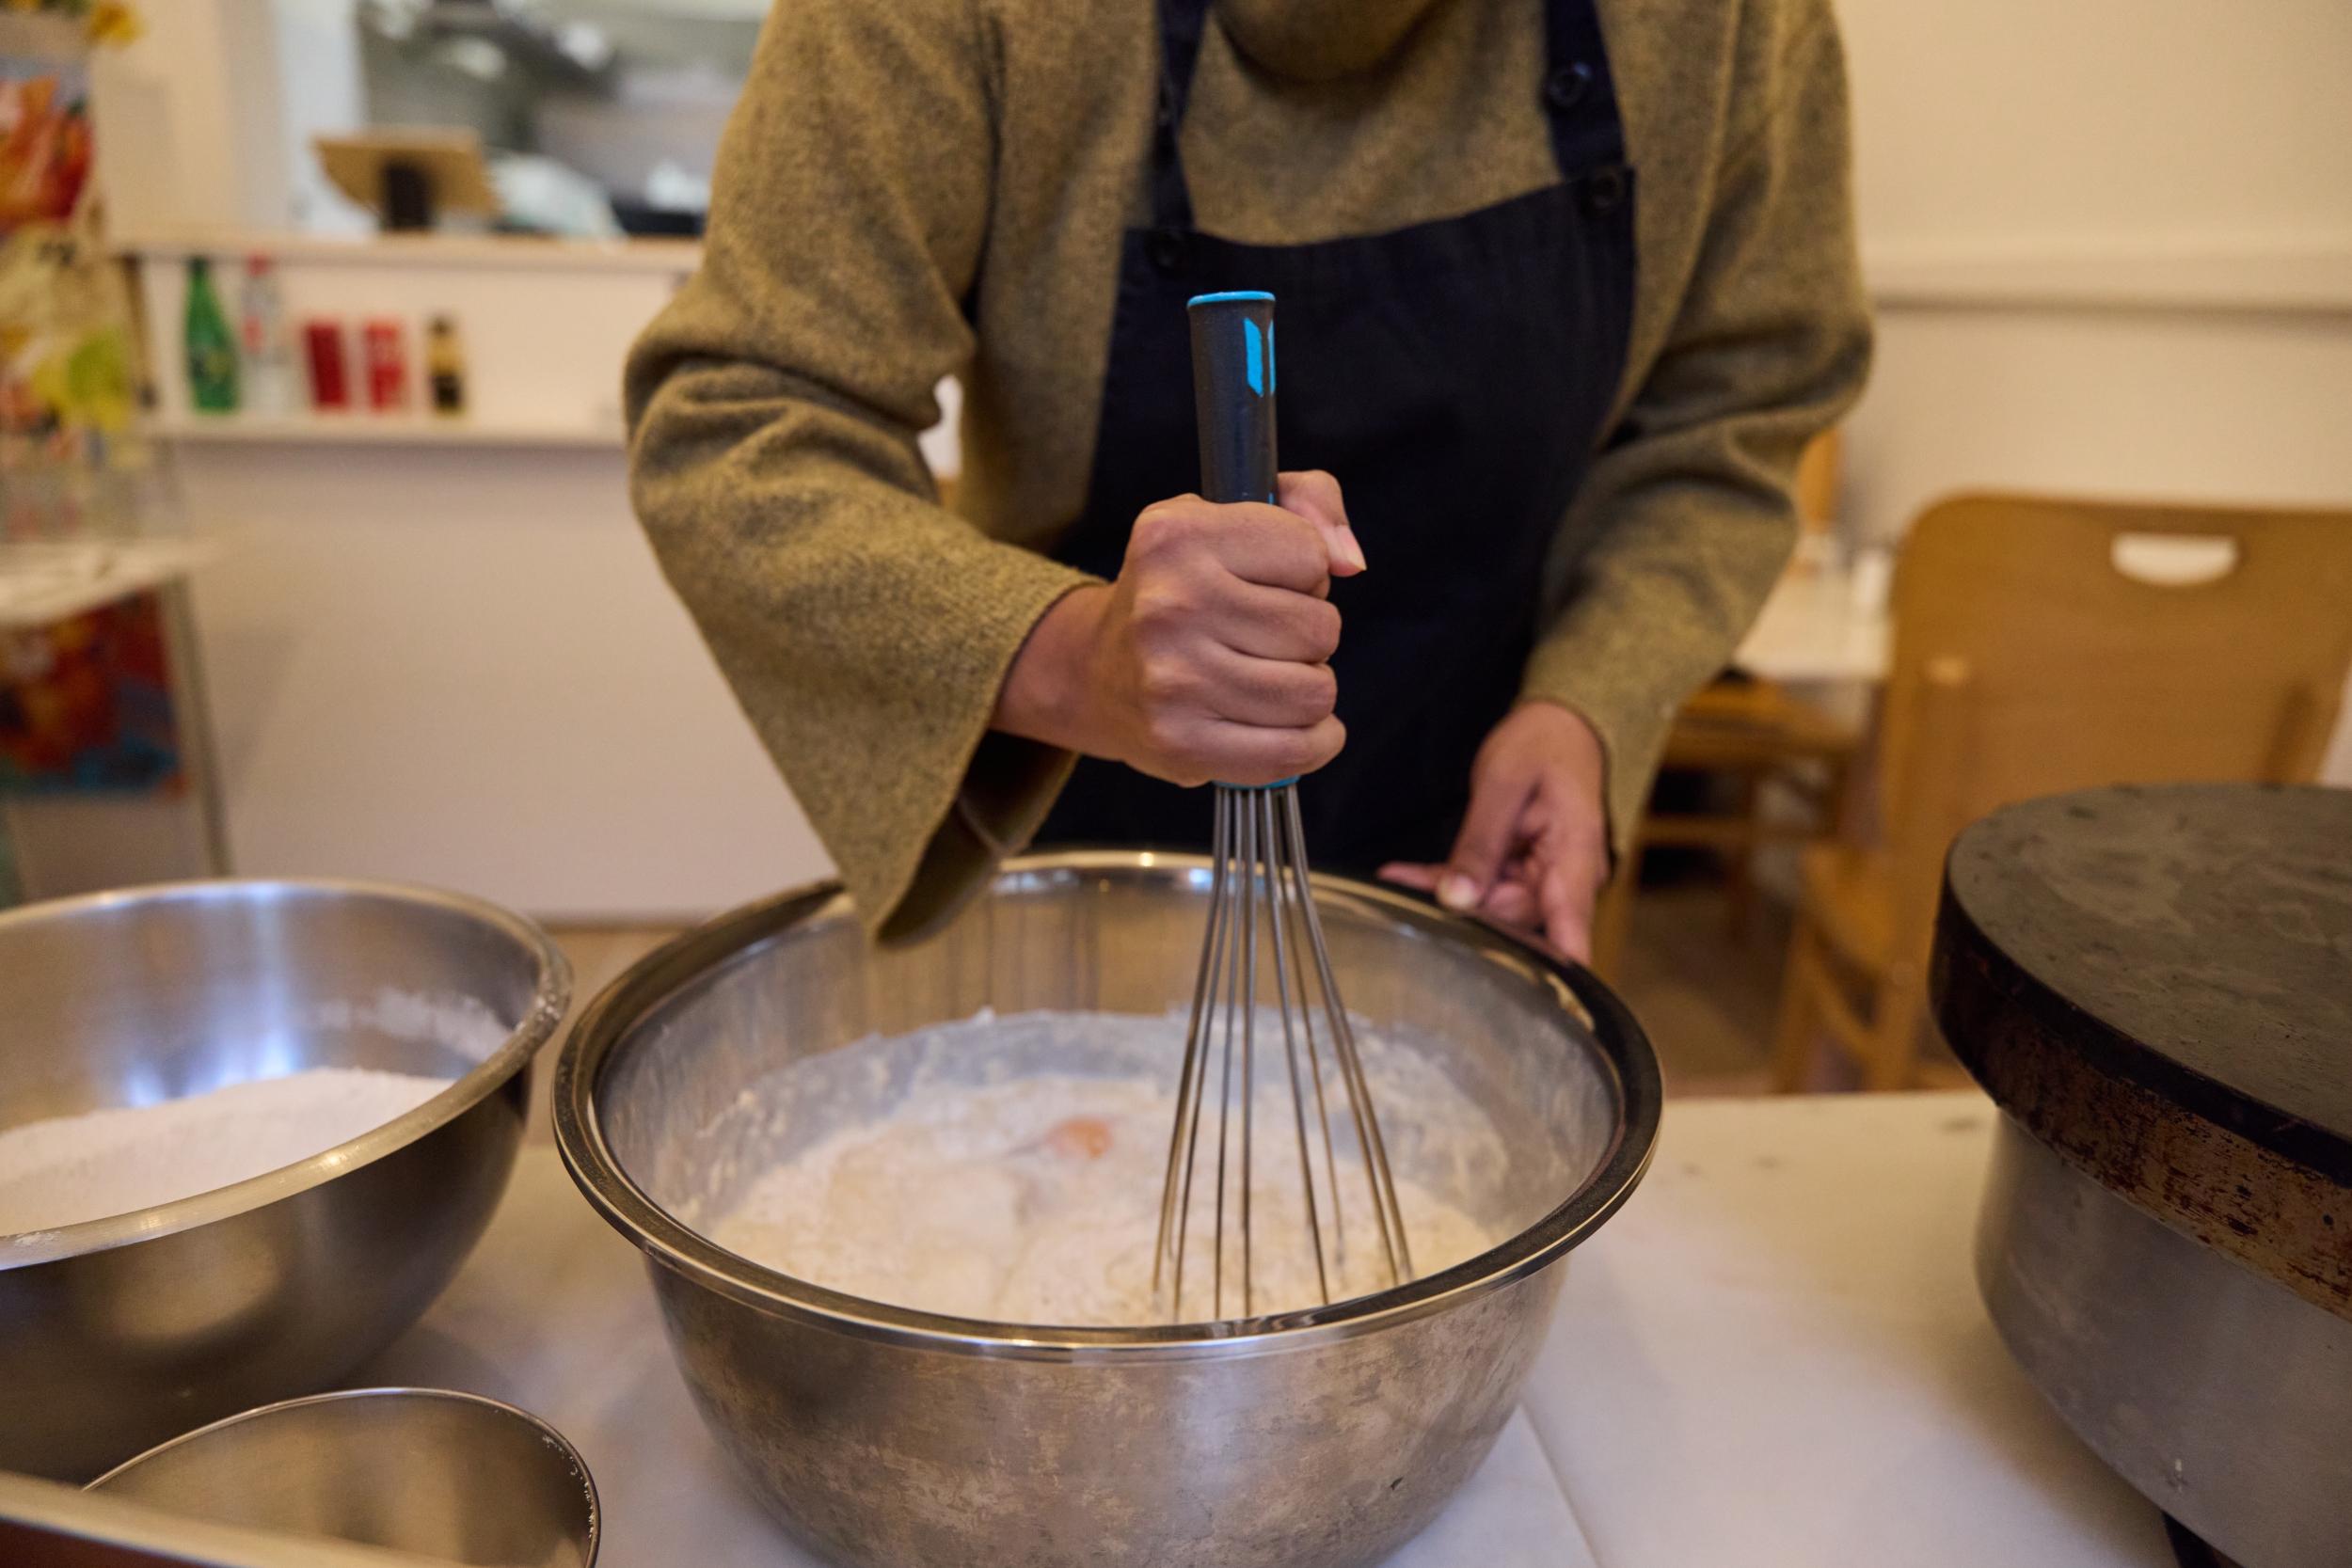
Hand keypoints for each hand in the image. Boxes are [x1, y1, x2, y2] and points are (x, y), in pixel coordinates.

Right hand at [995, 471, 1365, 785]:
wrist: (1098, 672)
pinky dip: (1313, 741)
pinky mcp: (1182, 745)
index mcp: (1176, 536)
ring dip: (1309, 687)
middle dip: (1308, 635)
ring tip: (1268, 675)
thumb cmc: (1185, 588)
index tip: (1266, 582)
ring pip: (1315, 692)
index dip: (1306, 572)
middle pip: (1319, 628)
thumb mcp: (1228, 514)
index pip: (1310, 555)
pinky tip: (1290, 724)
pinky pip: (1294, 752)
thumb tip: (1351, 561)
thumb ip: (1310, 501)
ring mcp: (1173, 681)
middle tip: (1264, 637)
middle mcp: (1169, 605)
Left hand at [1380, 701, 1609, 961]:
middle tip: (1412, 893)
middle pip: (1516, 921)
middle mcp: (1566, 879)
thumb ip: (1480, 844)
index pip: (1571, 929)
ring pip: (1493, 908)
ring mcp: (1544, 879)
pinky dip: (1447, 882)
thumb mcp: (1504, 784)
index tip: (1538, 1009)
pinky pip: (1482, 887)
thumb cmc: (1543, 747)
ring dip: (1449, 895)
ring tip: (1400, 879)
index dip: (1556, 975)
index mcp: (1576, 858)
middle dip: (1466, 913)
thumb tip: (1457, 900)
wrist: (1561, 725)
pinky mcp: (1521, 872)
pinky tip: (1403, 877)